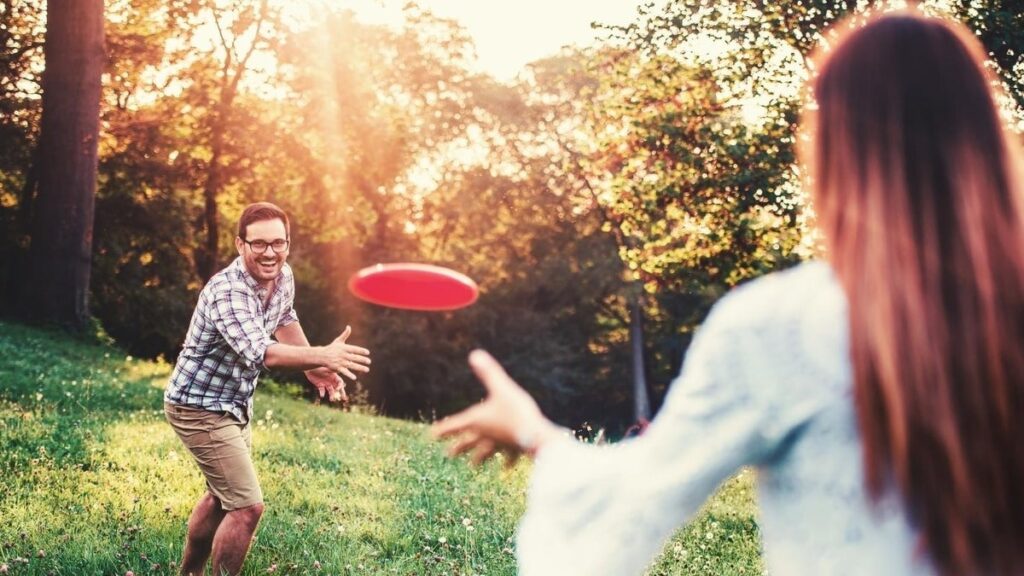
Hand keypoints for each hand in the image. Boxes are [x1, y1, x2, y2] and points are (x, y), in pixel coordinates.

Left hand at [305, 366, 347, 404]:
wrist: (309, 367)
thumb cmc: (318, 367)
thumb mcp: (326, 369)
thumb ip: (332, 371)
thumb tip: (339, 370)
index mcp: (334, 376)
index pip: (340, 382)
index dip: (340, 386)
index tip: (337, 389)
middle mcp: (330, 380)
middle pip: (337, 387)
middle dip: (341, 393)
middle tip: (343, 398)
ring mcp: (325, 383)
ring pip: (330, 391)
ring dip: (332, 395)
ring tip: (332, 400)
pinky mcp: (319, 385)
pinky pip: (322, 391)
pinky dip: (322, 393)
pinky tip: (322, 395)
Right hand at [321, 325, 370, 379]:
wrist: (321, 356)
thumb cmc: (332, 348)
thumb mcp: (338, 341)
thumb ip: (345, 334)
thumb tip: (349, 326)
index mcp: (344, 348)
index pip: (354, 349)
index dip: (361, 351)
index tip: (367, 352)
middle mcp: (342, 355)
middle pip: (354, 357)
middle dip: (362, 360)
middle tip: (369, 361)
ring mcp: (340, 362)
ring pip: (351, 365)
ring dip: (359, 368)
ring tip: (367, 369)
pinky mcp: (337, 368)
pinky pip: (344, 372)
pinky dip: (349, 375)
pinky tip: (355, 378)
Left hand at [431, 350, 560, 465]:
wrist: (537, 436)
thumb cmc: (517, 411)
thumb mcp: (502, 388)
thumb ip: (489, 372)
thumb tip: (474, 354)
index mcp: (478, 420)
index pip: (455, 425)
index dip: (443, 429)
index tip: (431, 436)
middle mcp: (486, 434)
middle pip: (468, 442)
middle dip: (459, 447)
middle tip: (448, 455)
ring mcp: (500, 444)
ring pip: (486, 453)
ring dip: (479, 458)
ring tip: (473, 466)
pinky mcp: (515, 449)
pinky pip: (509, 457)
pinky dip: (507, 462)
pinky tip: (506, 469)